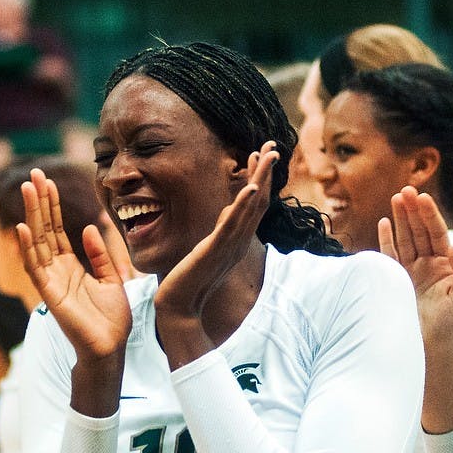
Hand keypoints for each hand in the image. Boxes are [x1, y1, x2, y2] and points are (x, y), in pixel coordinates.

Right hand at [17, 167, 131, 364]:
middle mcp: (57, 270)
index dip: (52, 205)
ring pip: (37, 242)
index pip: (57, 229)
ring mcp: (51, 281)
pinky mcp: (50, 295)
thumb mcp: (113, 279)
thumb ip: (102, 255)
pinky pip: (35, 268)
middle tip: (32, 174)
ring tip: (27, 189)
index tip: (47, 181)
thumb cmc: (111, 320)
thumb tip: (92, 227)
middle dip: (38, 202)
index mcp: (71, 266)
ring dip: (31, 215)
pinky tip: (23, 228)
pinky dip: (28, 248)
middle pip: (44, 229)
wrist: (111, 349)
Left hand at [154, 141, 276, 325]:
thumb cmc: (190, 281)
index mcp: (237, 239)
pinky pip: (233, 224)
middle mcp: (239, 240)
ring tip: (268, 156)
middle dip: (266, 171)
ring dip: (261, 179)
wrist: (180, 307)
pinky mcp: (217, 249)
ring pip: (251, 207)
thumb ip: (219, 233)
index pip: (254, 203)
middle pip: (259, 200)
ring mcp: (230, 245)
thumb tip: (226, 215)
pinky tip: (251, 187)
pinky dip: (243, 205)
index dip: (259, 177)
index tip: (258, 154)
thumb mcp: (207, 250)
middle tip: (273, 145)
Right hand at [379, 186, 452, 346]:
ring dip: (400, 219)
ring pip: (405, 239)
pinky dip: (387, 240)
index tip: (422, 197)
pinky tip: (384, 223)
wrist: (429, 348)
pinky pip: (390, 256)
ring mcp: (411, 271)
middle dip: (413, 210)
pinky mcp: (395, 280)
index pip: (437, 234)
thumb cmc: (450, 326)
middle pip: (419, 231)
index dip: (430, 215)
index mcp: (446, 265)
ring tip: (396, 198)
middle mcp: (428, 264)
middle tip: (405, 190)